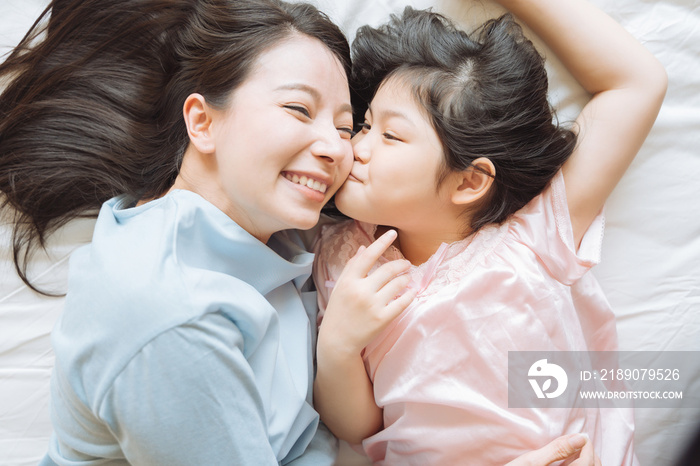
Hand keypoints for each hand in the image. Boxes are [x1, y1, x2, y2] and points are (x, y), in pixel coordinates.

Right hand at [319, 229, 415, 355]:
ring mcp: (373, 305)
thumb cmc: (338, 311)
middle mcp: (361, 291)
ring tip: (407, 278)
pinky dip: (410, 294)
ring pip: (397, 284)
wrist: (337, 341)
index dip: (381, 242)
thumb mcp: (340, 287)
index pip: (368, 255)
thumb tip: (363, 248)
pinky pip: (402, 302)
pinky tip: (411, 291)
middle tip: (406, 264)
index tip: (392, 232)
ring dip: (405, 278)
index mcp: (349, 281)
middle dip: (400, 264)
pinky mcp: (383, 319)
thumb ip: (352, 267)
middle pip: (388, 269)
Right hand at [505, 434, 600, 465]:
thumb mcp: (532, 461)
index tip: (580, 434)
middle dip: (590, 453)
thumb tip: (581, 437)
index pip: (589, 461)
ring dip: (585, 460)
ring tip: (573, 450)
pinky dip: (577, 465)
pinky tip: (565, 460)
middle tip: (578, 441)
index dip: (587, 445)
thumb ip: (557, 449)